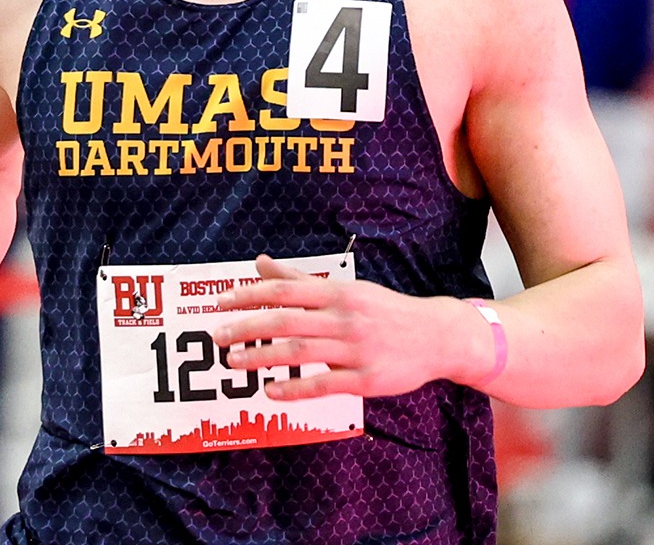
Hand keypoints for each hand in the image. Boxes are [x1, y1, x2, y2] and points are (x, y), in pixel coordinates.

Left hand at [210, 254, 490, 399]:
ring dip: (262, 356)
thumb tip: (260, 262)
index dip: (251, 295)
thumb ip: (299, 280)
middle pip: (286, 320)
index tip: (220, 303)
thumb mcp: (345, 290)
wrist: (437, 336)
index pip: (286, 290)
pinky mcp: (366, 379)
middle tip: (217, 336)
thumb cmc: (383, 311)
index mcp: (338, 293)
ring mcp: (356, 349)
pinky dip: (294, 388)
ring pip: (300, 352)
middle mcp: (344, 317)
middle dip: (247, 327)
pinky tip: (270, 391)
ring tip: (233, 362)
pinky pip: (324, 384)